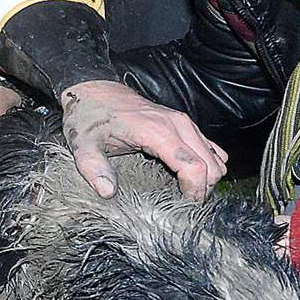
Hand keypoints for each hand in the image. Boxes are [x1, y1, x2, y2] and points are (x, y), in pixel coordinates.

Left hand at [58, 80, 227, 200]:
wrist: (96, 92)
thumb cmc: (91, 118)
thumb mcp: (83, 145)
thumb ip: (94, 169)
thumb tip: (107, 192)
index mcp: (156, 131)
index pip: (193, 166)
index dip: (195, 191)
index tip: (184, 207)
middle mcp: (176, 124)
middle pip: (211, 165)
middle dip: (203, 189)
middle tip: (184, 204)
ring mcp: (183, 122)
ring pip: (216, 157)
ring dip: (207, 178)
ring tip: (185, 192)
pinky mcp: (185, 124)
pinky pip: (211, 148)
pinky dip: (207, 165)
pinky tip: (188, 176)